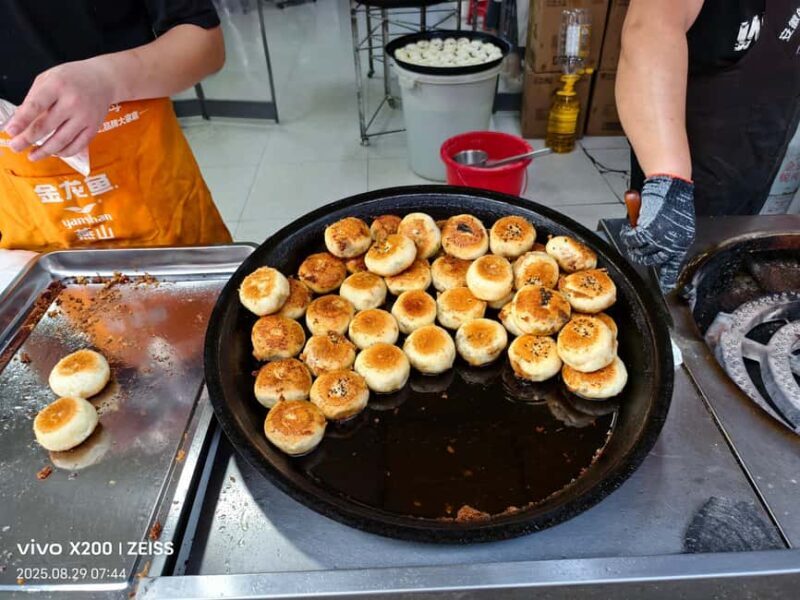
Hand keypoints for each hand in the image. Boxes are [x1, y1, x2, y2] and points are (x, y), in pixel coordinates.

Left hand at [2, 57, 116, 160]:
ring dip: (45, 151)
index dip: (22, 121)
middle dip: (28, 139)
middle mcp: (72, 102)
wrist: (103, 80)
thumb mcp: (48, 78)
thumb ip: (33, 98)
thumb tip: (19, 121)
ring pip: (62, 140)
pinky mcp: (94, 127)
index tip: (11, 132)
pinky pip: (78, 145)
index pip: (36, 106)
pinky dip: (64, 152)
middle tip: (16, 147)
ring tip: (32, 156)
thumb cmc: (72, 78)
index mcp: (57, 86)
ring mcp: (85, 117)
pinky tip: (54, 153)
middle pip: (47, 126)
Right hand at [620, 175, 695, 291]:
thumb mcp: (677, 224)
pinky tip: (628, 229)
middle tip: (635, 246)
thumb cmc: (674, 199)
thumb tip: (655, 248)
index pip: (673, 266)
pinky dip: (627, 235)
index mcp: (682, 243)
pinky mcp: (647, 231)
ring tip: (631, 233)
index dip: (667, 278)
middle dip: (641, 254)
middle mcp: (672, 243)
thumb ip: (669, 237)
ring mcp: (660, 239)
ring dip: (633, 243)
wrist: (671, 184)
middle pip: (652, 260)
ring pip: (639, 251)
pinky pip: (632, 240)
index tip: (665, 288)